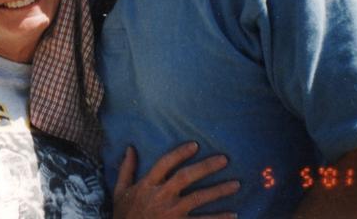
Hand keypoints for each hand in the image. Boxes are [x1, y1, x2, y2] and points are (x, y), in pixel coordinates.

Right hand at [113, 142, 238, 218]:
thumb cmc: (124, 216)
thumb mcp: (120, 191)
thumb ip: (127, 169)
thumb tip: (130, 148)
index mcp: (148, 185)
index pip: (165, 163)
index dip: (180, 153)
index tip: (195, 145)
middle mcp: (161, 196)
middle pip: (186, 177)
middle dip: (206, 167)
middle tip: (224, 160)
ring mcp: (172, 213)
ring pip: (199, 198)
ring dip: (219, 191)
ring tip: (236, 184)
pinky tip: (233, 215)